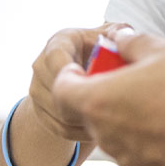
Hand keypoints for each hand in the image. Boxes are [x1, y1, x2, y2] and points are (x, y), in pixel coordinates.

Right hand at [28, 23, 129, 141]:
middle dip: (83, 101)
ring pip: (57, 113)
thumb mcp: (112, 35)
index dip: (71, 73)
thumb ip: (120, 33)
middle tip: (110, 108)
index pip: (55, 58)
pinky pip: (59, 129)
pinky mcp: (40, 113)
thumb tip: (127, 39)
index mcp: (59, 42)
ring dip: (85, 120)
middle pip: (53, 90)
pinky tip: (102, 129)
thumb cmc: (104, 49)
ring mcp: (37, 90)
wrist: (83, 70)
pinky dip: (81, 132)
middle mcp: (42, 65)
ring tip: (111, 120)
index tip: (92, 82)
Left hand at [52, 31, 164, 165]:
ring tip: (158, 101)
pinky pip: (135, 151)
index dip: (69, 76)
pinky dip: (145, 138)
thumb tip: (120, 38)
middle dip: (104, 93)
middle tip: (131, 79)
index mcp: (99, 100)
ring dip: (126, 116)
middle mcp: (105, 133)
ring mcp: (125, 157)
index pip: (62, 89)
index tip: (82, 69)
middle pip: (89, 111)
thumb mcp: (163, 51)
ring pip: (114, 132)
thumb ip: (133, 42)